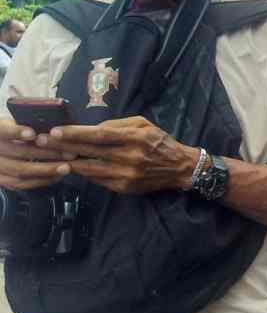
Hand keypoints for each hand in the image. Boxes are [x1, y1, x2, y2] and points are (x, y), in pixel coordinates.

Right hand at [0, 119, 74, 190]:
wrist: (2, 145)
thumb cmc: (15, 129)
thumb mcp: (17, 121)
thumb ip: (29, 122)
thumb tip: (53, 120)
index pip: (2, 130)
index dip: (15, 132)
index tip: (32, 133)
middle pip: (18, 152)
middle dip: (46, 153)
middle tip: (68, 152)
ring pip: (21, 170)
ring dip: (47, 170)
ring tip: (67, 167)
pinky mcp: (2, 180)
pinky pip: (21, 184)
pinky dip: (41, 180)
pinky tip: (57, 175)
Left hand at [38, 116, 197, 194]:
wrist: (180, 168)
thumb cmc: (160, 142)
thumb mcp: (143, 124)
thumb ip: (118, 125)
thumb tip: (92, 129)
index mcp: (135, 138)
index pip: (100, 135)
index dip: (75, 134)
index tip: (54, 131)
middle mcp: (130, 157)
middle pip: (90, 152)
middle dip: (64, 146)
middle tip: (42, 142)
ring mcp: (127, 175)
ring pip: (90, 169)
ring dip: (68, 162)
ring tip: (50, 156)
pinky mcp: (124, 188)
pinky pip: (98, 180)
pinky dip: (84, 173)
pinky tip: (72, 166)